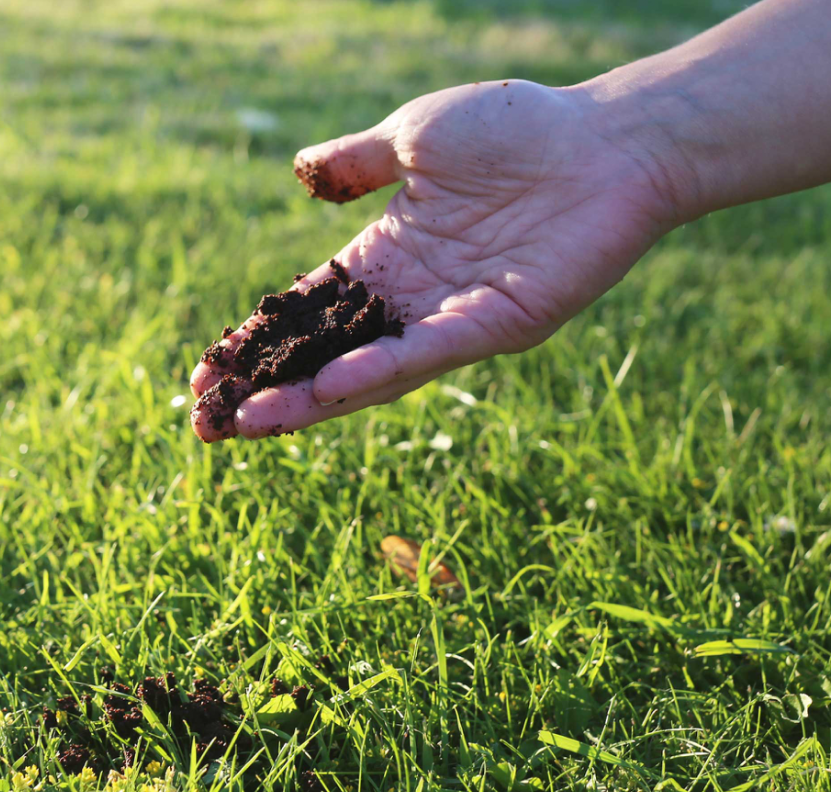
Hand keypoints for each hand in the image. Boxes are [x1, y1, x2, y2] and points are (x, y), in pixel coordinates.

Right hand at [190, 79, 677, 440]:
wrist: (604, 140)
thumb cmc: (517, 129)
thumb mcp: (414, 136)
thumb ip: (356, 163)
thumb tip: (300, 176)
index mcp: (388, 254)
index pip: (308, 309)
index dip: (258, 340)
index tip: (205, 369)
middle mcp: (412, 297)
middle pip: (327, 353)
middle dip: (269, 387)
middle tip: (208, 421)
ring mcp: (452, 316)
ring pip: (369, 369)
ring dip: (310, 397)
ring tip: (251, 421)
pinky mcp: (497, 324)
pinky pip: (429, 352)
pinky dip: (380, 370)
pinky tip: (331, 384)